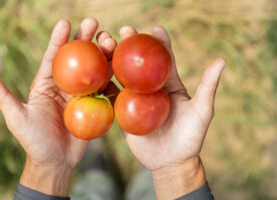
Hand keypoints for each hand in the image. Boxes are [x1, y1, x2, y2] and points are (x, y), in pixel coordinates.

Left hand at [0, 18, 115, 196]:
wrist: (56, 161)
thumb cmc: (34, 141)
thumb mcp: (17, 119)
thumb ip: (3, 97)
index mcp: (46, 84)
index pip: (53, 58)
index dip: (58, 40)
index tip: (65, 22)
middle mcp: (65, 85)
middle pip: (77, 58)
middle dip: (85, 39)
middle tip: (94, 23)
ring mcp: (82, 94)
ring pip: (94, 69)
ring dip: (103, 54)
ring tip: (110, 41)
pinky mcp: (95, 105)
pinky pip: (104, 88)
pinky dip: (112, 76)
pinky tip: (119, 64)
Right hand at [119, 26, 224, 198]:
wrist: (171, 162)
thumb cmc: (190, 137)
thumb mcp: (202, 111)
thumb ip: (208, 87)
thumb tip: (221, 60)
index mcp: (169, 85)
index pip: (163, 59)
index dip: (159, 43)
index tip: (154, 28)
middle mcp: (150, 89)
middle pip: (139, 63)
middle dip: (132, 45)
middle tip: (125, 31)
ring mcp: (135, 100)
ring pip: (123, 75)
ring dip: (114, 59)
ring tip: (106, 44)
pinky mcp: (123, 112)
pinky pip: (113, 96)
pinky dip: (105, 83)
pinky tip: (97, 72)